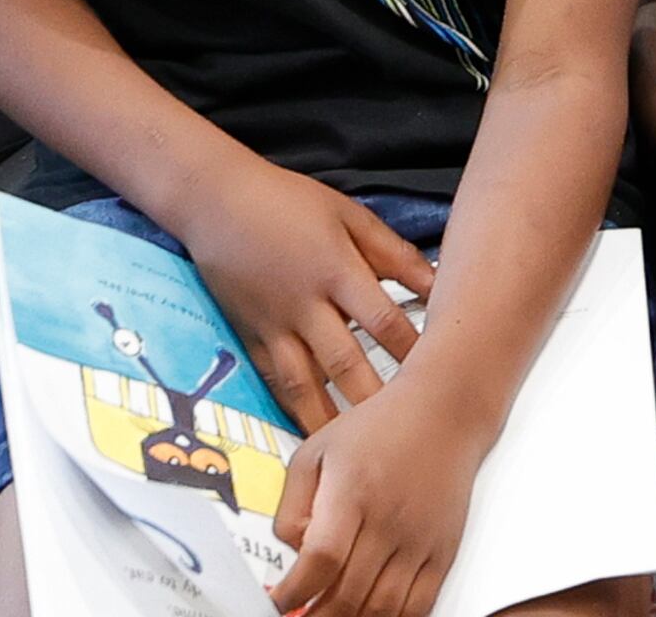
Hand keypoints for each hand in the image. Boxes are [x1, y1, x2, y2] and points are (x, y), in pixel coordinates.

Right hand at [162, 164, 435, 435]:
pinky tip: (311, 435)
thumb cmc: (287, 202)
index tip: (440, 375)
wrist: (215, 201)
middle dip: (375, 401)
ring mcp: (273, 325)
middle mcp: (305, 304)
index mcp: (336, 269)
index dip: (413, 350)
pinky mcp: (250, 337)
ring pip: (306, 383)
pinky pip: (275, 382)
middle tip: (404, 434)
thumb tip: (437, 281)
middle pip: (346, 362)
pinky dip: (294, 410)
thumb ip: (392, 253)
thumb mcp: (348, 214)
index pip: (383, 320)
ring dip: (331, 421)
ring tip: (354, 454)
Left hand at [269, 362, 491, 616]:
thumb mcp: (316, 450)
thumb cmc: (379, 427)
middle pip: (350, 594)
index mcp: (353, 491)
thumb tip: (293, 552)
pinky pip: (420, 605)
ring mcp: (420, 539)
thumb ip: (292, 504)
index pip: (322, 559)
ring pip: (384, 609)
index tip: (279, 602)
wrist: (446, 411)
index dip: (295, 592)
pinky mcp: (444, 551)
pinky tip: (371, 616)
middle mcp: (389, 519)